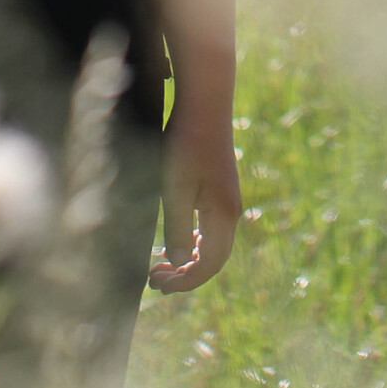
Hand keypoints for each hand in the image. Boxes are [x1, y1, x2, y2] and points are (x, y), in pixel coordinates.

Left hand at [147, 89, 240, 293]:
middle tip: (155, 279)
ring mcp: (228, 201)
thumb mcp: (175, 187)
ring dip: (189, 259)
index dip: (184, 282)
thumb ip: (178, 227)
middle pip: (213, 260)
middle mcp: (231, 212)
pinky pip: (211, 229)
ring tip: (160, 265)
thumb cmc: (185, 143)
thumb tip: (180, 264)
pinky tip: (176, 240)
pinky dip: (194, 243)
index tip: (157, 284)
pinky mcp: (220, 189)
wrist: (205, 103)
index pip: (208, 266)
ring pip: (213, 245)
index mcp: (223, 216)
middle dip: (185, 275)